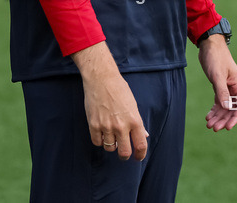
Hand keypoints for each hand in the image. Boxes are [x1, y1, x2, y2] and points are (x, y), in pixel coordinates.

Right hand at [72, 42, 148, 160]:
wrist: (101, 79)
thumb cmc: (119, 89)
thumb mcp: (133, 105)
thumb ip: (138, 122)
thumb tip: (143, 135)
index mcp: (134, 120)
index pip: (140, 145)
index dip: (140, 154)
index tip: (138, 157)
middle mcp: (121, 125)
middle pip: (124, 153)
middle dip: (125, 155)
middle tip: (124, 153)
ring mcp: (106, 126)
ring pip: (110, 148)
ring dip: (111, 145)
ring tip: (111, 136)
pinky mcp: (93, 125)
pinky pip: (97, 142)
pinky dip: (100, 140)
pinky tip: (102, 133)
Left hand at [198, 36, 236, 130]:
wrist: (209, 45)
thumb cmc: (215, 58)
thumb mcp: (217, 76)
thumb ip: (222, 92)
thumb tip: (227, 108)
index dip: (234, 118)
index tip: (227, 127)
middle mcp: (236, 88)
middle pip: (232, 109)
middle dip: (223, 119)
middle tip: (213, 128)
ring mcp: (228, 88)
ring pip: (225, 107)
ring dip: (218, 116)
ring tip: (209, 125)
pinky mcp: (220, 87)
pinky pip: (219, 102)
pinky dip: (214, 110)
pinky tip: (208, 116)